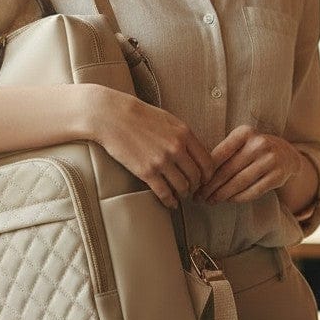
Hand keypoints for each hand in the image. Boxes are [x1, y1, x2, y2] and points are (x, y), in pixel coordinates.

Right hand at [91, 89, 214, 208]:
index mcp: (184, 134)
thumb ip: (183, 136)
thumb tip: (194, 152)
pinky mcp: (146, 172)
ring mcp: (162, 161)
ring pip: (182, 187)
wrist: (112, 116)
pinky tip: (170, 203)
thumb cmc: (139, 115)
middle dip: (196, 186)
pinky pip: (164, 193)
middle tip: (193, 190)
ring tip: (180, 195)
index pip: (207, 161)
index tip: (204, 180)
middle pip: (196, 176)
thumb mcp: (168, 120)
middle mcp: (176, 148)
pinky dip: (170, 201)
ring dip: (183, 194)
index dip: (208, 175)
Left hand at [195, 124, 302, 204]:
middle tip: (198, 197)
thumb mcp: (241, 143)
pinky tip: (228, 201)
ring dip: (222, 195)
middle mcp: (259, 144)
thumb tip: (198, 176)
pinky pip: (253, 191)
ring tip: (210, 201)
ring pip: (239, 182)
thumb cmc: (254, 150)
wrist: (287, 155)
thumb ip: (223, 154)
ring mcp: (270, 160)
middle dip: (210, 186)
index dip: (205, 171)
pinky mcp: (278, 176)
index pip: (219, 154)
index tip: (195, 183)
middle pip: (228, 170)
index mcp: (245, 132)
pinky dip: (238, 198)